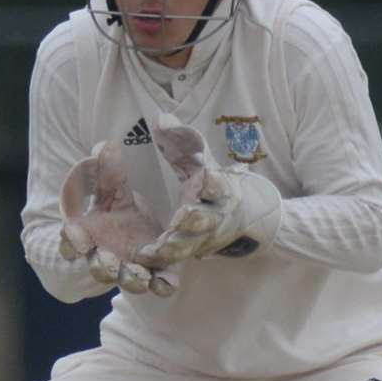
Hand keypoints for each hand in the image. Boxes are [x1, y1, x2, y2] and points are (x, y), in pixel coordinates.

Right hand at [57, 140, 175, 296]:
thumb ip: (105, 171)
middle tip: (110, 264)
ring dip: (131, 280)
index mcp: (87, 234)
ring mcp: (129, 266)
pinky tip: (169, 283)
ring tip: (140, 278)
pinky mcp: (153, 270)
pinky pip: (157, 282)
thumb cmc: (117, 207)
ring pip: (127, 279)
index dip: (72, 242)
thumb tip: (103, 147)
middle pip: (99, 266)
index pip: (71, 241)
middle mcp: (105, 254)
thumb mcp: (112, 186)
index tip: (79, 241)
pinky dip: (161, 284)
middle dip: (103, 267)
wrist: (143, 224)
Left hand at [133, 113, 281, 262]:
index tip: (205, 176)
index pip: (220, 184)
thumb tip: (161, 119)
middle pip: (206, 219)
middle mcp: (214, 215)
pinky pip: (177, 260)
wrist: (237, 217)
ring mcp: (202, 238)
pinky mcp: (189, 253)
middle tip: (182, 215)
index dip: (214, 181)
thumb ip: (182, 141)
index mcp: (220, 189)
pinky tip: (144, 258)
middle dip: (195, 219)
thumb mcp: (200, 160)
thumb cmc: (212, 183)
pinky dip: (163, 261)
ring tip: (157, 248)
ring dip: (175, 247)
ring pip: (190, 245)